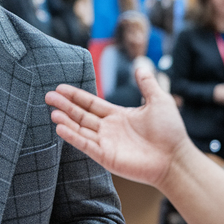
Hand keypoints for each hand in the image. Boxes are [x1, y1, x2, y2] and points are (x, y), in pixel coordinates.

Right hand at [47, 68, 194, 188]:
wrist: (175, 158)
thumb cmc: (170, 131)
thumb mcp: (159, 100)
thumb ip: (147, 84)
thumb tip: (140, 65)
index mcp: (118, 116)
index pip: (91, 104)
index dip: (76, 96)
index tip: (60, 88)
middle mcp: (109, 129)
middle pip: (81, 115)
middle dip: (65, 106)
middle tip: (48, 96)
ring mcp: (106, 143)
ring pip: (80, 129)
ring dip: (66, 120)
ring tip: (52, 111)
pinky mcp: (106, 157)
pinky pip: (85, 145)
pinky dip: (73, 137)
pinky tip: (61, 128)